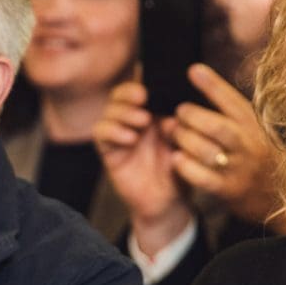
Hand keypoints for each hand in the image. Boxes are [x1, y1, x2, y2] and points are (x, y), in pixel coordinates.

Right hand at [94, 81, 193, 255]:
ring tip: (142, 121)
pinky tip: (130, 138)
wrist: (169, 203)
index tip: (152, 86)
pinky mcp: (109, 152)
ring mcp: (119, 136)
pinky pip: (101, 134)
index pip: (139, 87)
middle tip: (143, 97)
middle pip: (118, 95)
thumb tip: (174, 114)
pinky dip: (113, 131)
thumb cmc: (180, 171)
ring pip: (108, 112)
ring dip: (123, 113)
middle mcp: (132, 121)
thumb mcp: (185, 146)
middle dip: (128, 93)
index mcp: (152, 113)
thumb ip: (178, 128)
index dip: (140, 81)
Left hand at [171, 64, 285, 229]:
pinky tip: (176, 158)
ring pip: (208, 151)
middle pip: (218, 127)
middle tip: (178, 111)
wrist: (278, 196)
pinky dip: (186, 167)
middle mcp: (248, 145)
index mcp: (253, 125)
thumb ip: (229, 111)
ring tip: (172, 132)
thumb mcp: (251, 128)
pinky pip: (203, 178)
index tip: (192, 70)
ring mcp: (239, 169)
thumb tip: (197, 78)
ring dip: (184, 139)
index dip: (212, 84)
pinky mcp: (229, 190)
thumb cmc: (256, 155)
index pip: (232, 100)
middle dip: (192, 116)